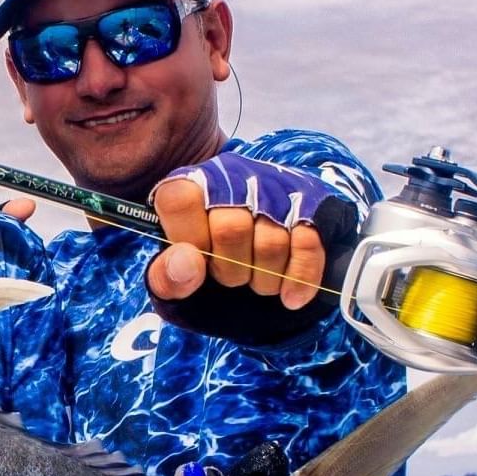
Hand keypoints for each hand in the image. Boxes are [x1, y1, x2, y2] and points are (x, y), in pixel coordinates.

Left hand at [146, 153, 349, 310]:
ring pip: (272, 241)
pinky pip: (308, 242)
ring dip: (265, 279)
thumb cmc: (205, 264)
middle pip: (231, 229)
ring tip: (257, 282)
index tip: (197, 261)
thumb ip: (165, 276)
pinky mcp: (310, 202)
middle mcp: (231, 177)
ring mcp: (273, 187)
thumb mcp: (173, 277)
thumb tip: (188, 265)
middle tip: (230, 277)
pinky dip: (301, 278)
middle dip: (230, 270)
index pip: (179, 201)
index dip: (189, 240)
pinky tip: (291, 298)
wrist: (251, 250)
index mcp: (188, 185)